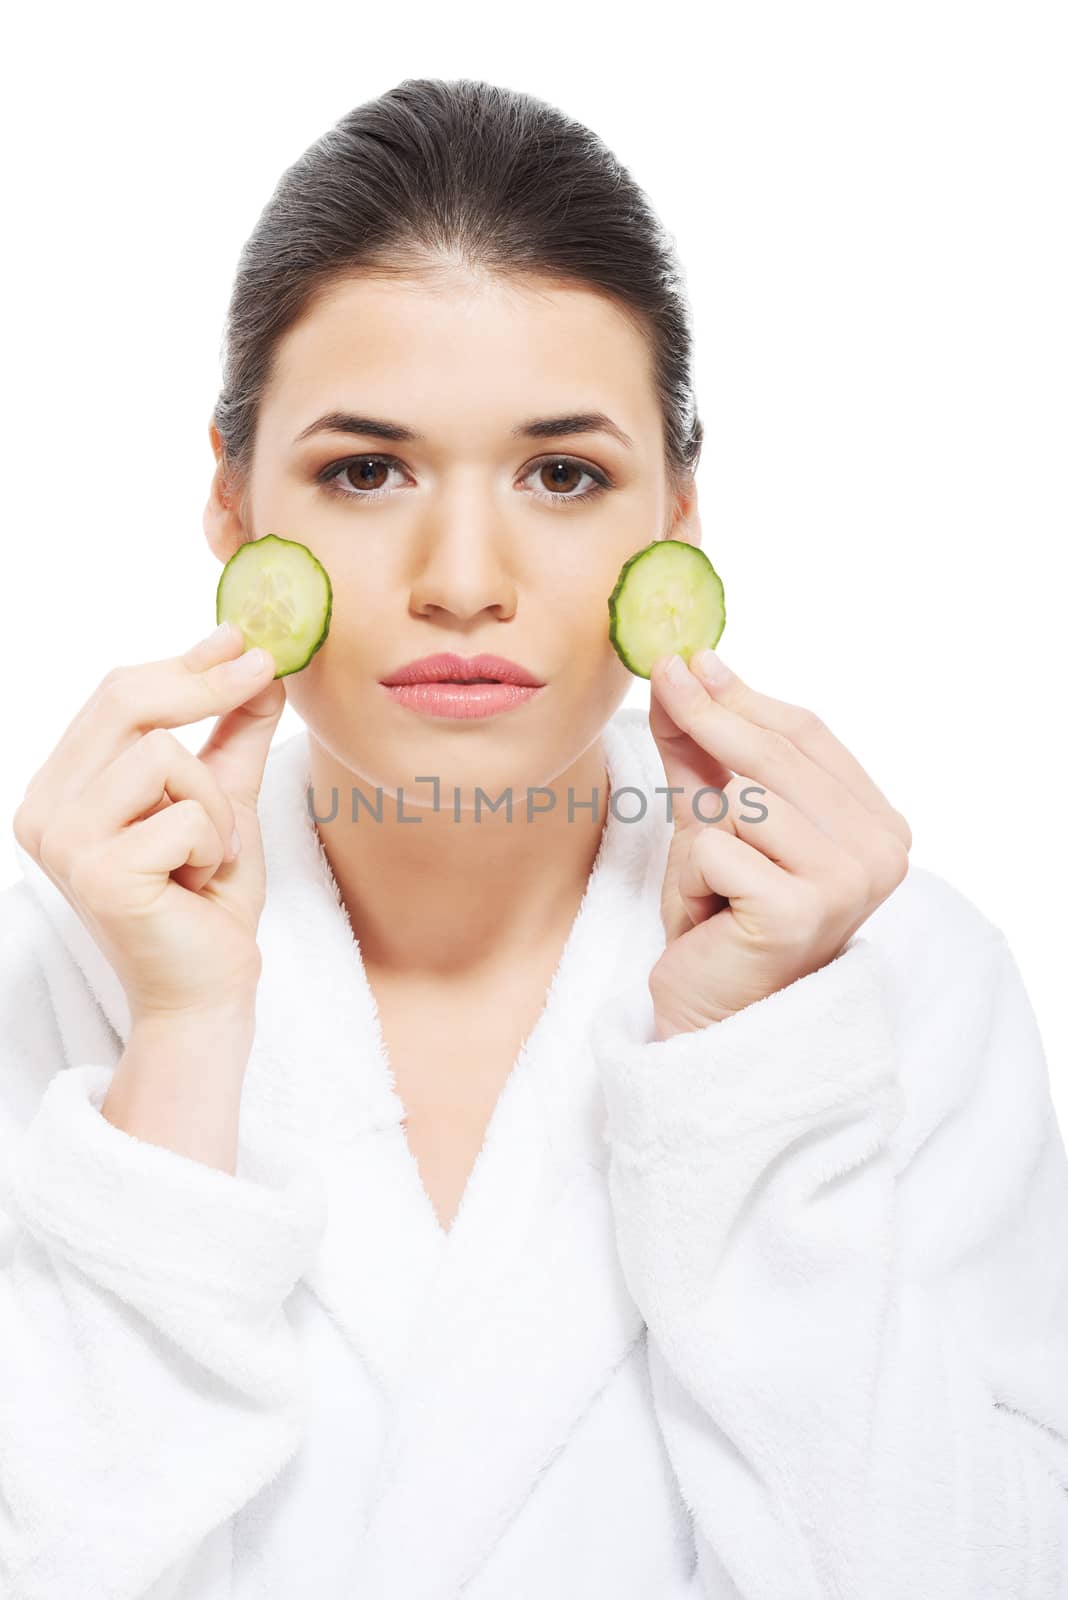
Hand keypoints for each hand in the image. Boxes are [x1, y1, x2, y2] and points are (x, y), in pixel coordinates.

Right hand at [12, 622, 284, 1025]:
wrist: (208, 989)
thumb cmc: (207, 901)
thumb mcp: (224, 799)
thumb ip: (231, 734)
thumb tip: (254, 661)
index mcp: (63, 788)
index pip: (114, 696)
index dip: (182, 662)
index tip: (239, 639)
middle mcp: (46, 811)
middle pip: (125, 704)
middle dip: (205, 686)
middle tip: (261, 673)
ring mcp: (65, 843)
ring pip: (164, 756)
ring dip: (215, 803)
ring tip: (209, 853)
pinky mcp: (100, 874)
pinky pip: (185, 814)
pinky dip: (215, 844)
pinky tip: (199, 883)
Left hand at [646, 648, 910, 1037]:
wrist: (714, 1014)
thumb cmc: (724, 918)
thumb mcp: (712, 819)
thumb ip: (703, 750)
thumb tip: (683, 670)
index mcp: (878, 823)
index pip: (808, 734)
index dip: (745, 695)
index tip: (694, 660)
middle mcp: (880, 851)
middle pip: (776, 755)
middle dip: (709, 718)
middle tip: (664, 680)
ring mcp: (848, 883)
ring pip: (742, 800)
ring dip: (700, 835)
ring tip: (708, 882)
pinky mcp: (801, 912)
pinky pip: (717, 849)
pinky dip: (691, 877)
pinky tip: (708, 915)